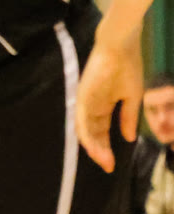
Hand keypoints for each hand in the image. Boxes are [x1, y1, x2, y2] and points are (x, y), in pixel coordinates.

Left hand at [78, 30, 142, 171]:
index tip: (112, 164)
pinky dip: (87, 133)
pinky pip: (82, 118)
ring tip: (103, 160)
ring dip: (93, 146)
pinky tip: (93, 146)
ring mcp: (86, 101)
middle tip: (108, 166)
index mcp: (103, 106)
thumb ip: (128, 118)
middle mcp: (91, 106)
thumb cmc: (127, 68)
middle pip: (92, 133)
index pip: (101, 131)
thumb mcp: (132, 97)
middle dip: (100, 151)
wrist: (121, 47)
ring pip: (85, 129)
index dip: (106, 147)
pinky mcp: (82, 96)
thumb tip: (129, 139)